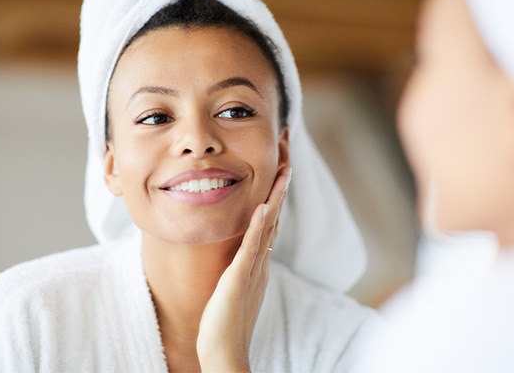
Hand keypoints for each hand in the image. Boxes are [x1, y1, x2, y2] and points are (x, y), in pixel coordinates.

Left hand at [196, 166, 291, 371]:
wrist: (225, 353)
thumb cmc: (225, 324)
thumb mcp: (235, 289)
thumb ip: (241, 270)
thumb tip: (243, 255)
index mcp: (258, 265)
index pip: (269, 225)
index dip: (275, 198)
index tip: (279, 174)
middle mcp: (260, 264)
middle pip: (275, 220)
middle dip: (281, 190)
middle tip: (288, 161)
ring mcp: (252, 270)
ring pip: (267, 228)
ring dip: (276, 199)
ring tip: (283, 172)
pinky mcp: (239, 279)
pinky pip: (250, 248)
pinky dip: (257, 226)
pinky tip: (262, 206)